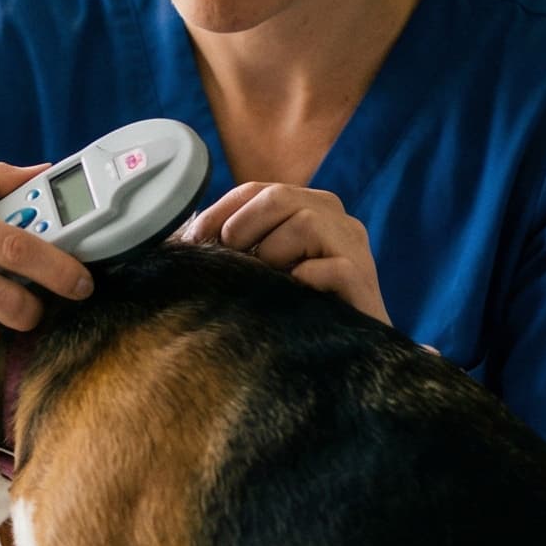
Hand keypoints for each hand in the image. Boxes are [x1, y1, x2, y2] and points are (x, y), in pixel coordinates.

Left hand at [178, 182, 389, 325]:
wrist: (346, 354)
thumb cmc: (296, 309)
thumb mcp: (262, 269)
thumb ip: (236, 246)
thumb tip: (182, 238)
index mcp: (309, 206)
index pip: (256, 191)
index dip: (219, 212)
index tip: (193, 241)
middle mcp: (335, 216)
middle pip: (278, 196)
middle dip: (242, 229)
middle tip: (231, 262)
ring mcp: (353, 244)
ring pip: (304, 223)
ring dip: (274, 256)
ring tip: (272, 283)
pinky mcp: (362, 276)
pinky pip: (329, 266)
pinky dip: (304, 279)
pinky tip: (296, 293)